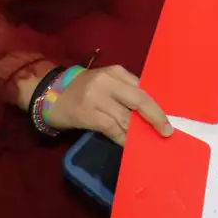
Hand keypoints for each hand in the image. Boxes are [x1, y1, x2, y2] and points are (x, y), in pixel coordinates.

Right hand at [40, 65, 172, 145]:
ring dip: (138, 132)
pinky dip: (122, 138)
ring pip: (126, 117)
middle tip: (167, 132)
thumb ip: (126, 91)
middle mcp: (108, 82)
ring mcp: (96, 97)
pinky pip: (111, 128)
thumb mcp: (106, 83)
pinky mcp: (86, 113)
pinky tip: (128, 145)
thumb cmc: (82, 89)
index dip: (158, 105)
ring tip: (149, 141)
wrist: (47, 93)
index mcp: (117, 72)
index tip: (170, 117)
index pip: (143, 88)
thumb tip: (150, 112)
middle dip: (156, 118)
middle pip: (140, 100)